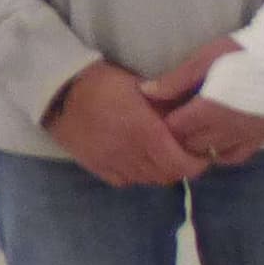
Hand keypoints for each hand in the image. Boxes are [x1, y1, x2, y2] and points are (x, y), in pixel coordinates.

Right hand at [42, 60, 203, 188]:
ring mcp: (112, 164)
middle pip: (167, 175)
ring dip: (160, 171)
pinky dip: (138, 175)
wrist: (60, 93)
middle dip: (182, 167)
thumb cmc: (106, 83)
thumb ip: (168, 107)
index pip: (182, 164)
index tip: (203, 154)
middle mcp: (130, 154)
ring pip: (148, 180)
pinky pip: (126, 181)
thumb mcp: (143, 89)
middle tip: (186, 154)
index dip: (197, 163)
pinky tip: (139, 160)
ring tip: (164, 156)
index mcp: (146, 133)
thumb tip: (192, 119)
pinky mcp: (97, 168)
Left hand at [141, 38, 263, 168]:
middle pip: (188, 144)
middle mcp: (225, 129)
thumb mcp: (207, 57)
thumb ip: (176, 78)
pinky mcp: (260, 137)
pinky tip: (216, 142)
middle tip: (176, 119)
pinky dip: (220, 154)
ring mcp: (244, 136)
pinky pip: (233, 157)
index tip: (162, 111)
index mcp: (208, 109)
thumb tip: (145, 92)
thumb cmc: (245, 52)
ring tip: (194, 130)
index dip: (164, 121)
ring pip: (209, 153)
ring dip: (197, 145)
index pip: (174, 129)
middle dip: (178, 134)